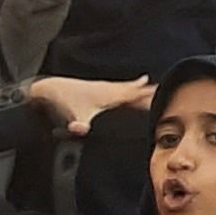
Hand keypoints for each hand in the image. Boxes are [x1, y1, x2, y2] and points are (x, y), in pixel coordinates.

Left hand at [24, 72, 154, 135]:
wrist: (53, 89)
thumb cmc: (66, 102)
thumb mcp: (76, 117)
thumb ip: (80, 124)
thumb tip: (81, 130)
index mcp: (108, 95)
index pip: (133, 94)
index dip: (147, 95)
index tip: (161, 93)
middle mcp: (108, 89)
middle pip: (133, 89)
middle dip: (147, 89)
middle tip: (162, 87)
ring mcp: (103, 87)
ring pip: (125, 86)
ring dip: (137, 86)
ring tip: (148, 84)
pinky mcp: (97, 87)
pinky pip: (118, 86)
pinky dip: (126, 85)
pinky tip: (124, 87)